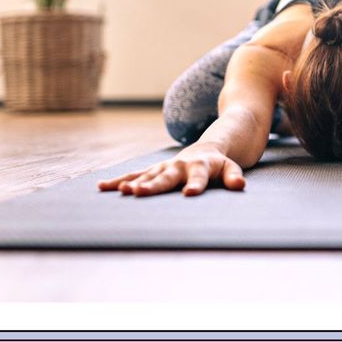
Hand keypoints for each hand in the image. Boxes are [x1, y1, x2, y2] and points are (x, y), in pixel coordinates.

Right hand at [97, 144, 245, 196]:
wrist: (206, 148)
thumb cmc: (220, 164)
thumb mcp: (231, 168)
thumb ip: (234, 176)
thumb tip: (239, 185)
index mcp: (200, 167)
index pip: (199, 178)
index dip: (195, 185)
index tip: (188, 194)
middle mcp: (179, 166)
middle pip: (166, 177)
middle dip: (152, 185)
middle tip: (138, 192)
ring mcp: (164, 168)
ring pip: (146, 175)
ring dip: (133, 182)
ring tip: (121, 190)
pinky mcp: (153, 171)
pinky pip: (134, 175)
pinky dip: (119, 181)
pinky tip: (102, 187)